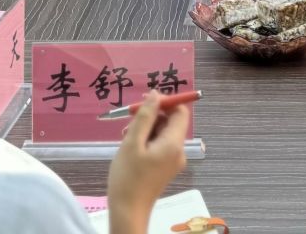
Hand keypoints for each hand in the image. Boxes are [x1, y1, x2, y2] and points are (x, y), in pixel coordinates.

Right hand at [108, 92, 188, 228]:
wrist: (128, 211)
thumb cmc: (128, 176)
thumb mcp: (132, 142)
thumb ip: (145, 116)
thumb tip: (155, 95)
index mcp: (174, 144)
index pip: (180, 112)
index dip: (164, 102)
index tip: (144, 103)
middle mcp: (179, 151)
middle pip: (170, 122)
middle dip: (151, 117)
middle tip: (128, 122)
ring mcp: (173, 161)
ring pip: (162, 134)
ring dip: (145, 130)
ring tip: (125, 137)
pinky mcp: (165, 168)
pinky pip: (160, 146)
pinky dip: (146, 141)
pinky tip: (131, 148)